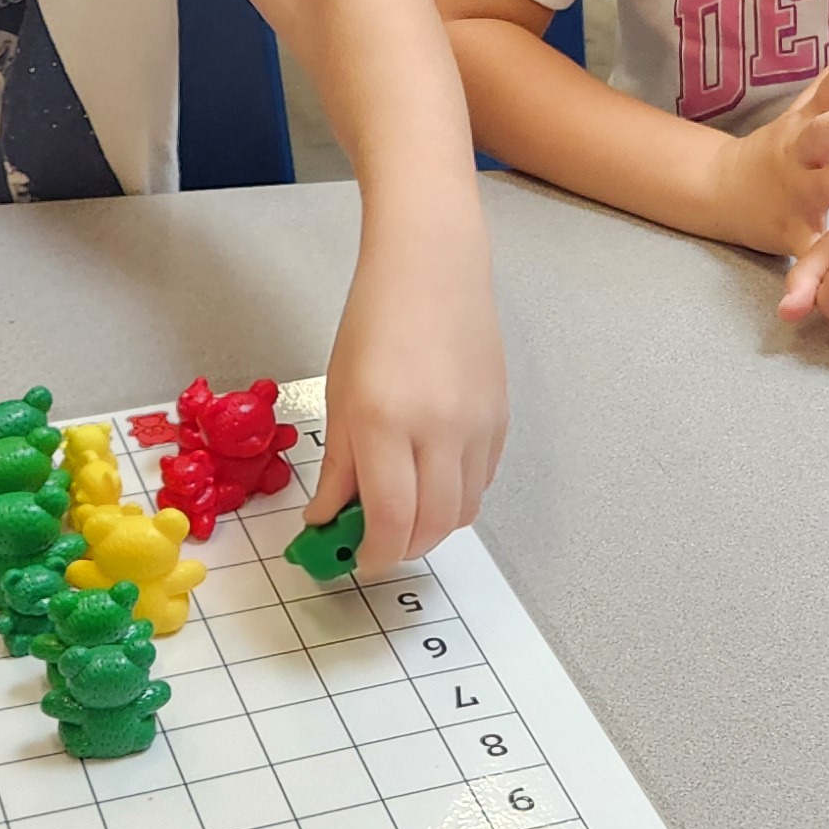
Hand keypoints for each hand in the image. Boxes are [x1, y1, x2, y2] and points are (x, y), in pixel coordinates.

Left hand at [305, 238, 508, 573]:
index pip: (391, 520)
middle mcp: (439, 430)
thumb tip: (326, 519)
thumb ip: (338, 467)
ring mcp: (478, 427)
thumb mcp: (340, 396)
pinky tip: (431, 477)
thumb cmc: (376, 321)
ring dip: (431, 526)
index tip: (356, 560)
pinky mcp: (502, 421)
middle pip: (432, 526)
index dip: (374, 555)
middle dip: (402, 549)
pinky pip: (483, 482)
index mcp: (385, 422)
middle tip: (376, 544)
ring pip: (463, 511)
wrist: (433, 268)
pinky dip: (456, 496)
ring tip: (403, 509)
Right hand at [705, 35, 828, 253]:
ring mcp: (794, 190)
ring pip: (826, 186)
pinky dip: (825, 261)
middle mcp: (800, 151)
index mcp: (808, 119)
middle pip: (825, 131)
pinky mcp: (790, 230)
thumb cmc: (784, 147)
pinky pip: (811, 247)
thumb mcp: (805, 109)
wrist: (722, 191)